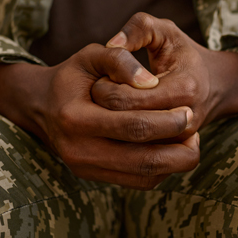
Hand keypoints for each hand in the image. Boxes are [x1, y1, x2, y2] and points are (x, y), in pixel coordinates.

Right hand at [0, 44, 199, 189]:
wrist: (43, 105)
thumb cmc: (72, 77)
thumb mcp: (90, 55)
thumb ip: (118, 60)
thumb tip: (150, 82)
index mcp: (76, 118)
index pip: (132, 126)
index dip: (166, 121)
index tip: (188, 111)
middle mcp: (78, 151)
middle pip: (143, 160)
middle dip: (178, 147)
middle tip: (194, 127)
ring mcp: (86, 168)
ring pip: (144, 176)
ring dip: (175, 162)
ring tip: (191, 140)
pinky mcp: (94, 176)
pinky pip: (137, 182)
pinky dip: (161, 169)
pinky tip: (171, 149)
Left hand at [92, 13, 237, 140]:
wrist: (216, 84)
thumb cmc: (184, 53)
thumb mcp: (165, 31)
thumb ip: (138, 29)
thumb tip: (111, 44)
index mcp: (182, 88)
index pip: (125, 100)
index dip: (104, 88)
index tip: (103, 77)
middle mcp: (184, 121)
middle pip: (126, 126)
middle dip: (104, 109)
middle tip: (103, 92)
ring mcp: (179, 140)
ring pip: (131, 145)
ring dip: (112, 126)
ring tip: (113, 105)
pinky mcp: (174, 151)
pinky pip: (139, 154)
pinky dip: (122, 139)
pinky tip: (121, 119)